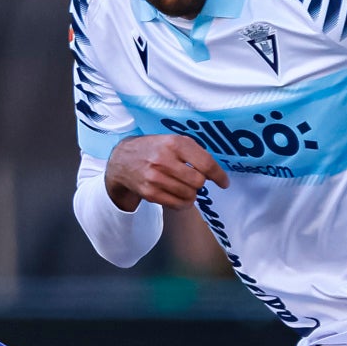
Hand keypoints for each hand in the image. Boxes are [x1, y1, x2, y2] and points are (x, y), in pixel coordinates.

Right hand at [105, 133, 228, 211]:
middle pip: (198, 182)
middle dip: (200, 183)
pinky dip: (183, 203)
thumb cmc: (154, 149)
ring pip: (189, 195)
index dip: (218, 175)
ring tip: (184, 187)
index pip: (205, 163)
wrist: (122, 159)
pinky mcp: (150, 192)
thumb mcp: (173, 141)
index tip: (224, 182)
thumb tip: (215, 172)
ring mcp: (155, 178)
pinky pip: (177, 204)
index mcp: (174, 143)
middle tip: (193, 179)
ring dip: (192, 194)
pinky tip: (179, 195)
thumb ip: (194, 153)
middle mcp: (164, 159)